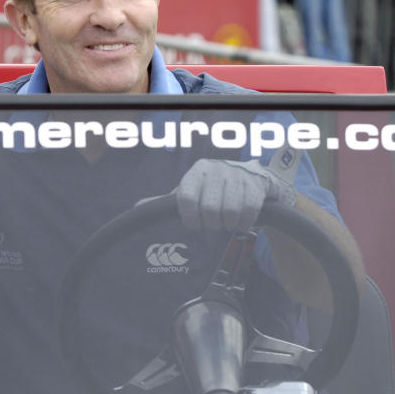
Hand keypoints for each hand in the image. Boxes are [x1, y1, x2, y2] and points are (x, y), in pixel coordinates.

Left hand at [175, 158, 296, 230]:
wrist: (250, 177)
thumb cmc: (212, 188)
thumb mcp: (191, 190)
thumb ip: (167, 200)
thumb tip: (138, 206)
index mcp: (196, 171)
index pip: (186, 198)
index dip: (190, 217)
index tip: (194, 224)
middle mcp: (216, 169)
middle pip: (210, 208)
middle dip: (211, 224)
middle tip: (213, 224)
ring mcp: (237, 175)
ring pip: (230, 211)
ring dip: (228, 224)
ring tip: (227, 223)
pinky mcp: (255, 184)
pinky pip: (249, 210)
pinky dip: (244, 223)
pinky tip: (241, 224)